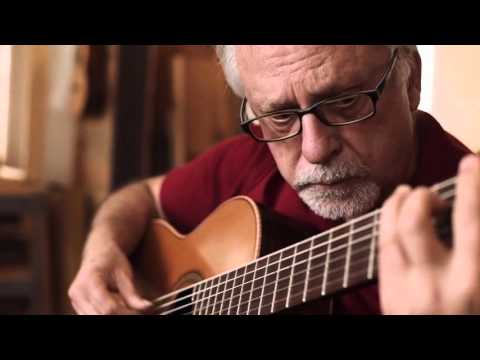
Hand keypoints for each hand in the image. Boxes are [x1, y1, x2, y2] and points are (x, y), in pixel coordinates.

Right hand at [68, 243, 151, 314]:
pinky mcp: (77, 307)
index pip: (108, 308)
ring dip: (113, 315)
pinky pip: (93, 316)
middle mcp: (77, 294)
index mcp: (89, 282)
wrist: (98, 253)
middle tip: (134, 309)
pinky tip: (114, 304)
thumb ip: (133, 294)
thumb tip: (147, 307)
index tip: (139, 310)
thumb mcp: (125, 274)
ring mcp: (75, 301)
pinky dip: (107, 314)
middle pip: (101, 316)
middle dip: (121, 315)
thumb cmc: (111, 260)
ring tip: (122, 303)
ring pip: (96, 318)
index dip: (126, 312)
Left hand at [379, 154, 479, 313]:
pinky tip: (394, 216)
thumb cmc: (467, 314)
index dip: (472, 188)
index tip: (472, 163)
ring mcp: (405, 289)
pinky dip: (387, 225)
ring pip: (389, 231)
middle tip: (431, 193)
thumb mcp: (479, 289)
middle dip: (422, 196)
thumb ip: (474, 255)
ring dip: (396, 204)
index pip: (471, 224)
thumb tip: (470, 225)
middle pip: (417, 220)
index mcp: (471, 282)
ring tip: (407, 192)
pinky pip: (382, 249)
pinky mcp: (386, 294)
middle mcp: (434, 284)